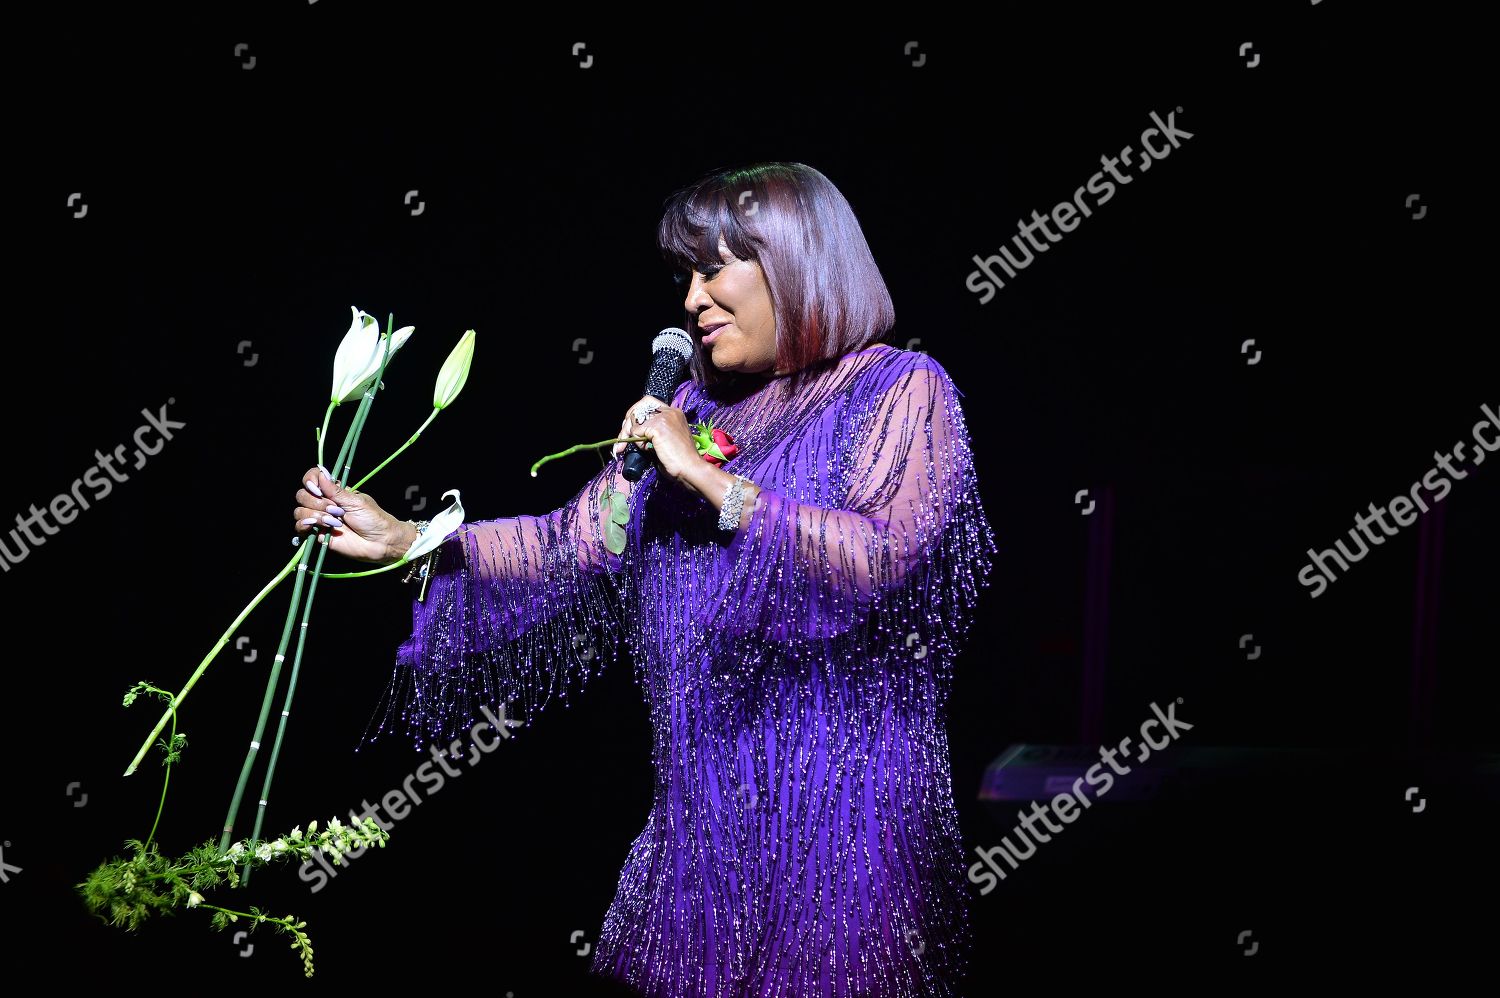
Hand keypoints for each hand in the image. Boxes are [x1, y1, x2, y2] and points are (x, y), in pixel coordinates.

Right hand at [291, 466, 411, 564]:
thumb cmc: (373, 519)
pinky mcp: (317, 534)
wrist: (379, 542)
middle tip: (336, 510)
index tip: (318, 489)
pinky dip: (304, 525)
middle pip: (302, 495)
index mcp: (334, 492)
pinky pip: (300, 527)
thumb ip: (336, 490)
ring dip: (315, 515)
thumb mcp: (356, 502)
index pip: (312, 479)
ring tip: (334, 522)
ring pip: (299, 511)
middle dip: (316, 502)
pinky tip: (318, 527)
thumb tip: (321, 472)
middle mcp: (324, 503)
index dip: (310, 481)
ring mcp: (319, 519)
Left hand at [612, 396, 710, 495]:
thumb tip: (633, 432)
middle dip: (627, 423)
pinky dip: (637, 442)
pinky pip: (636, 431)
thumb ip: (652, 433)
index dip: (637, 413)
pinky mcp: (658, 427)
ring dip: (629, 434)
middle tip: (621, 439)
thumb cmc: (679, 461)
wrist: (690, 469)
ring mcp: (664, 418)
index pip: (649, 403)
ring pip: (635, 420)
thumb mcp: (665, 441)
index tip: (631, 428)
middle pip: (639, 408)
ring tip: (636, 447)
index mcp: (674, 413)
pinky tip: (646, 449)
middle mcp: (670, 411)